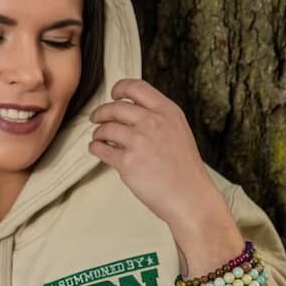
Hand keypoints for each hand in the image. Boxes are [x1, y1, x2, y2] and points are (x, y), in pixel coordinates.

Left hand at [88, 78, 222, 237]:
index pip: (136, 87)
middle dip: (101, 112)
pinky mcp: (127, 162)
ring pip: (105, 128)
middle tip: (96, 117)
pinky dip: (95, 148)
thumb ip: (158, 118)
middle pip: (115, 107)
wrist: (190, 197)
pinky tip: (96, 149)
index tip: (113, 94)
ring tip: (98, 137)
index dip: (120, 88)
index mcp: (168, 112)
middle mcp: (153, 122)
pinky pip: (101, 149)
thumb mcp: (178, 132)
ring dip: (97, 132)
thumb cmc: (185, 170)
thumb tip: (131, 111)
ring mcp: (139, 141)